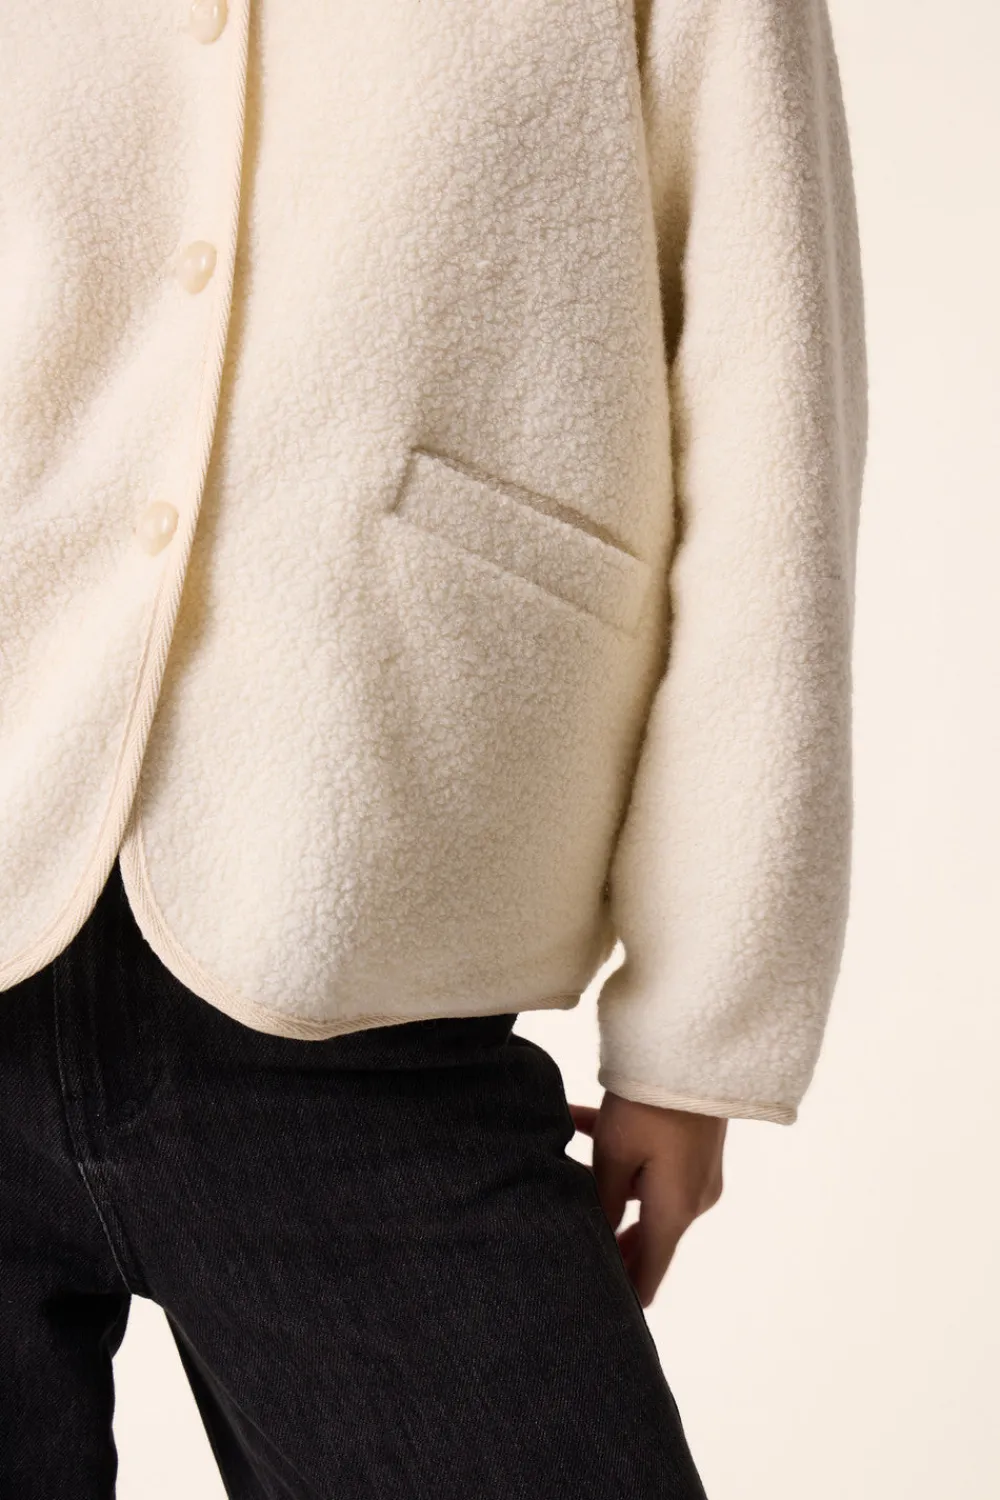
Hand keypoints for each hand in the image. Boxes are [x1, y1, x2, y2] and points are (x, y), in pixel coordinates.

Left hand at [568, 1092, 726, 1307]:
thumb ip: (603, 1203)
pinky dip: (623, 1159)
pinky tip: (576, 1123)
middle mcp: (692, 1201)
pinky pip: (653, 1165)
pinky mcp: (693, 1148)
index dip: (620, 1295)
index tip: (590, 1305)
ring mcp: (697, 1174)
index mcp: (674, 1212)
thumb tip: (595, 1242)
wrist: (697, 1049)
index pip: (648, 1275)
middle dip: (608, 1244)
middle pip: (645, 1239)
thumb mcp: (615, 1155)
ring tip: (563, 1176)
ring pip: (643, 1196)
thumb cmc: (650, 1104)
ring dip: (608, 1191)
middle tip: (565, 1245)